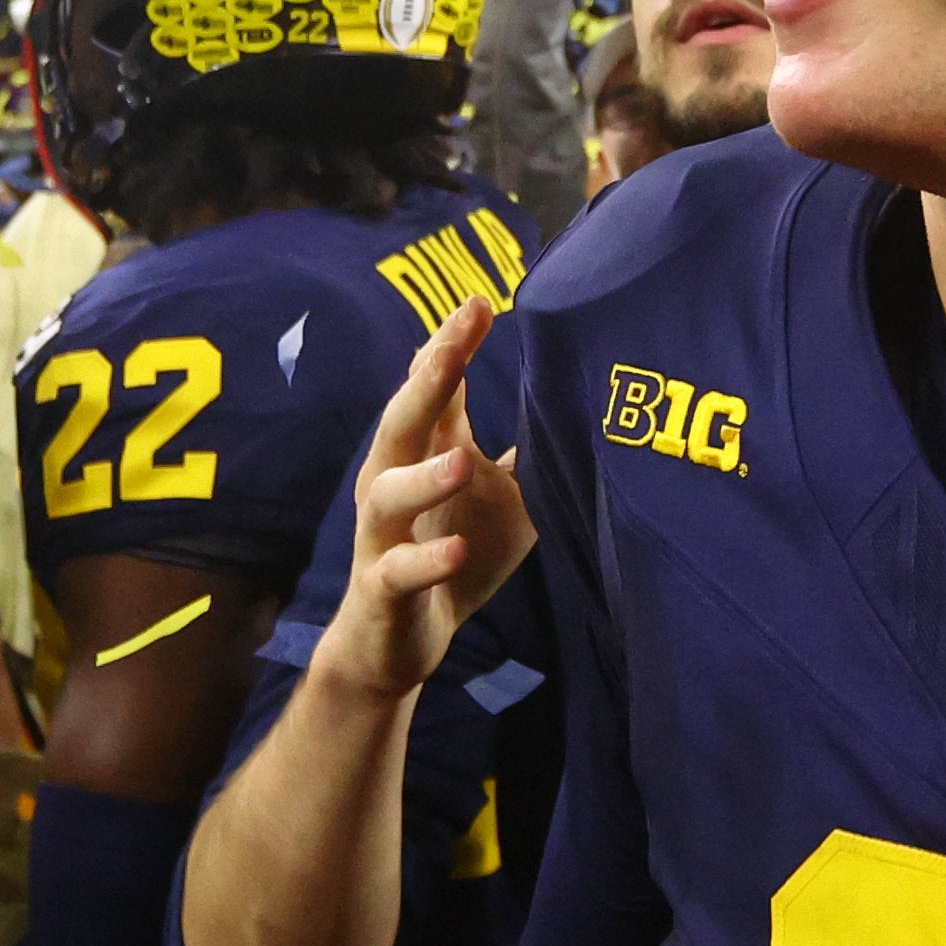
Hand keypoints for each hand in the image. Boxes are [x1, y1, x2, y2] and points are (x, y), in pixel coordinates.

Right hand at [313, 301, 529, 712]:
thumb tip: (565, 392)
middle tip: (456, 340)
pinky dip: (426, 562)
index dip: (451, 345)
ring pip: (388, 496)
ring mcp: (380, 538)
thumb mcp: (488, 492)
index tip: (482, 301)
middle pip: (402, 422)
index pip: (432, 388)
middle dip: (428, 379)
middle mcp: (389, 483)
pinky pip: (398, 573)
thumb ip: (511, 443)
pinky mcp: (382, 590)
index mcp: (418, 453)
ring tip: (464, 458)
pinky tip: (455, 549)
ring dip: (425, 477)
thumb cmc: (448, 554)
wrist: (393, 644)